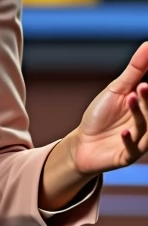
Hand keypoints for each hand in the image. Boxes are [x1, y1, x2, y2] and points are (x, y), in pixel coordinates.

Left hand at [69, 40, 147, 176]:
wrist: (83, 142)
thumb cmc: (102, 114)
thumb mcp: (118, 89)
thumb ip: (136, 69)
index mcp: (146, 108)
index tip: (146, 82)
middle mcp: (146, 126)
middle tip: (143, 85)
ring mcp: (138, 142)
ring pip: (145, 129)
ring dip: (140, 114)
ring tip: (131, 97)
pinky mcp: (125, 156)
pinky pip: (131, 151)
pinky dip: (129, 142)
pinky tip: (124, 133)